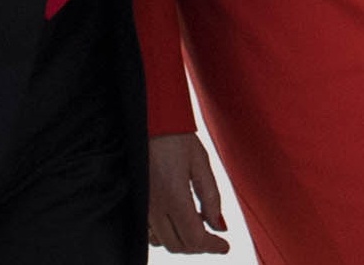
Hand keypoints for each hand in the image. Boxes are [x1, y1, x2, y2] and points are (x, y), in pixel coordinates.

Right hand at [147, 132, 228, 253]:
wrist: (148, 117)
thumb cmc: (176, 136)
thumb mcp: (201, 162)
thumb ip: (211, 197)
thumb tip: (220, 227)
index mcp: (174, 195)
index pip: (195, 238)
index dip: (213, 247)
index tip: (225, 246)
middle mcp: (155, 205)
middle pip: (179, 245)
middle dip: (199, 246)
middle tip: (214, 237)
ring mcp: (143, 205)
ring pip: (163, 242)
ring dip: (182, 242)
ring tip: (197, 227)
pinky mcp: (137, 201)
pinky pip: (149, 233)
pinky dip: (165, 236)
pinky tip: (177, 222)